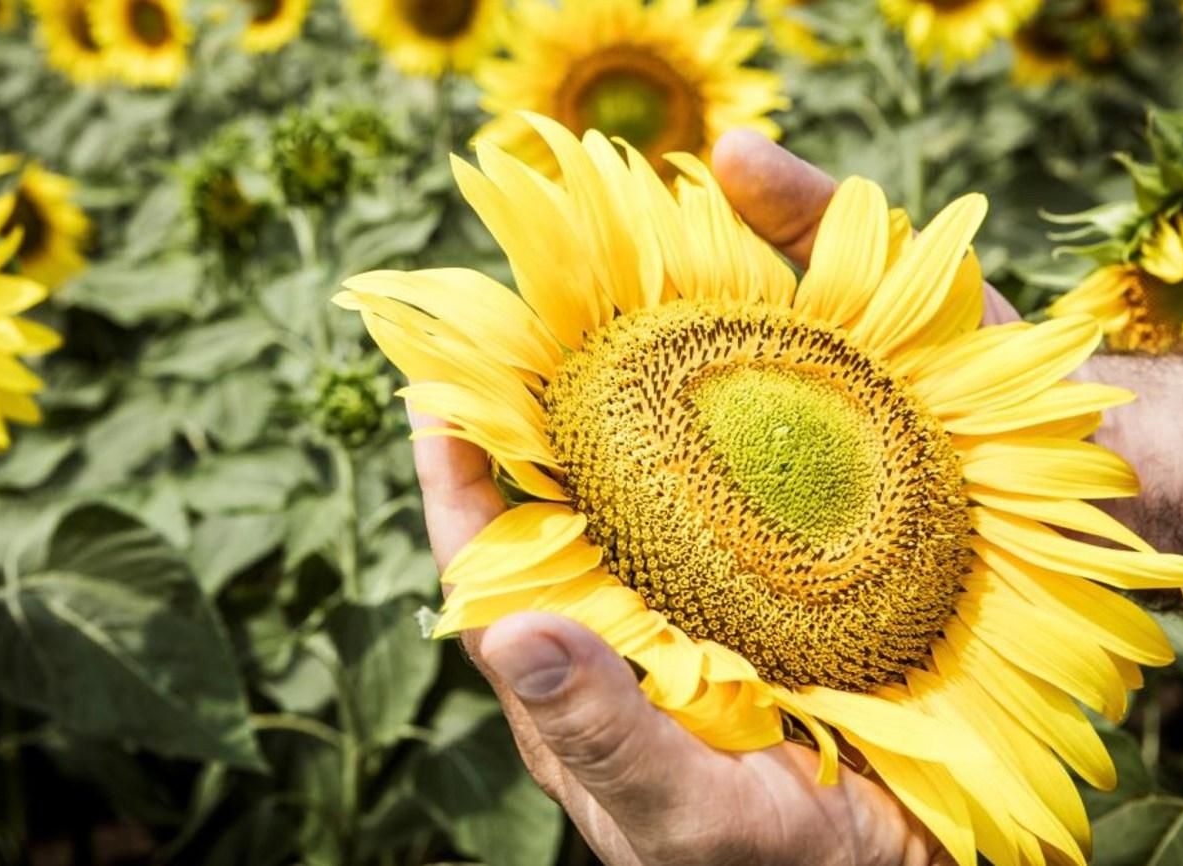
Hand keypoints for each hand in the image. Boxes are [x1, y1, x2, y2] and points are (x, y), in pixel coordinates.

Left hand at [409, 131, 967, 865]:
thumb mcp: (688, 812)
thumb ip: (606, 735)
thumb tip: (510, 630)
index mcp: (573, 688)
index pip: (487, 572)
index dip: (453, 483)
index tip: (433, 389)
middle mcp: (615, 646)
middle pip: (550, 521)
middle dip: (532, 426)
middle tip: (531, 322)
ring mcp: (679, 631)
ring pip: (627, 514)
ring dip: (617, 428)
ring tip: (622, 334)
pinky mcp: (750, 623)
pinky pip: (714, 527)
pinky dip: (711, 461)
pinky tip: (735, 404)